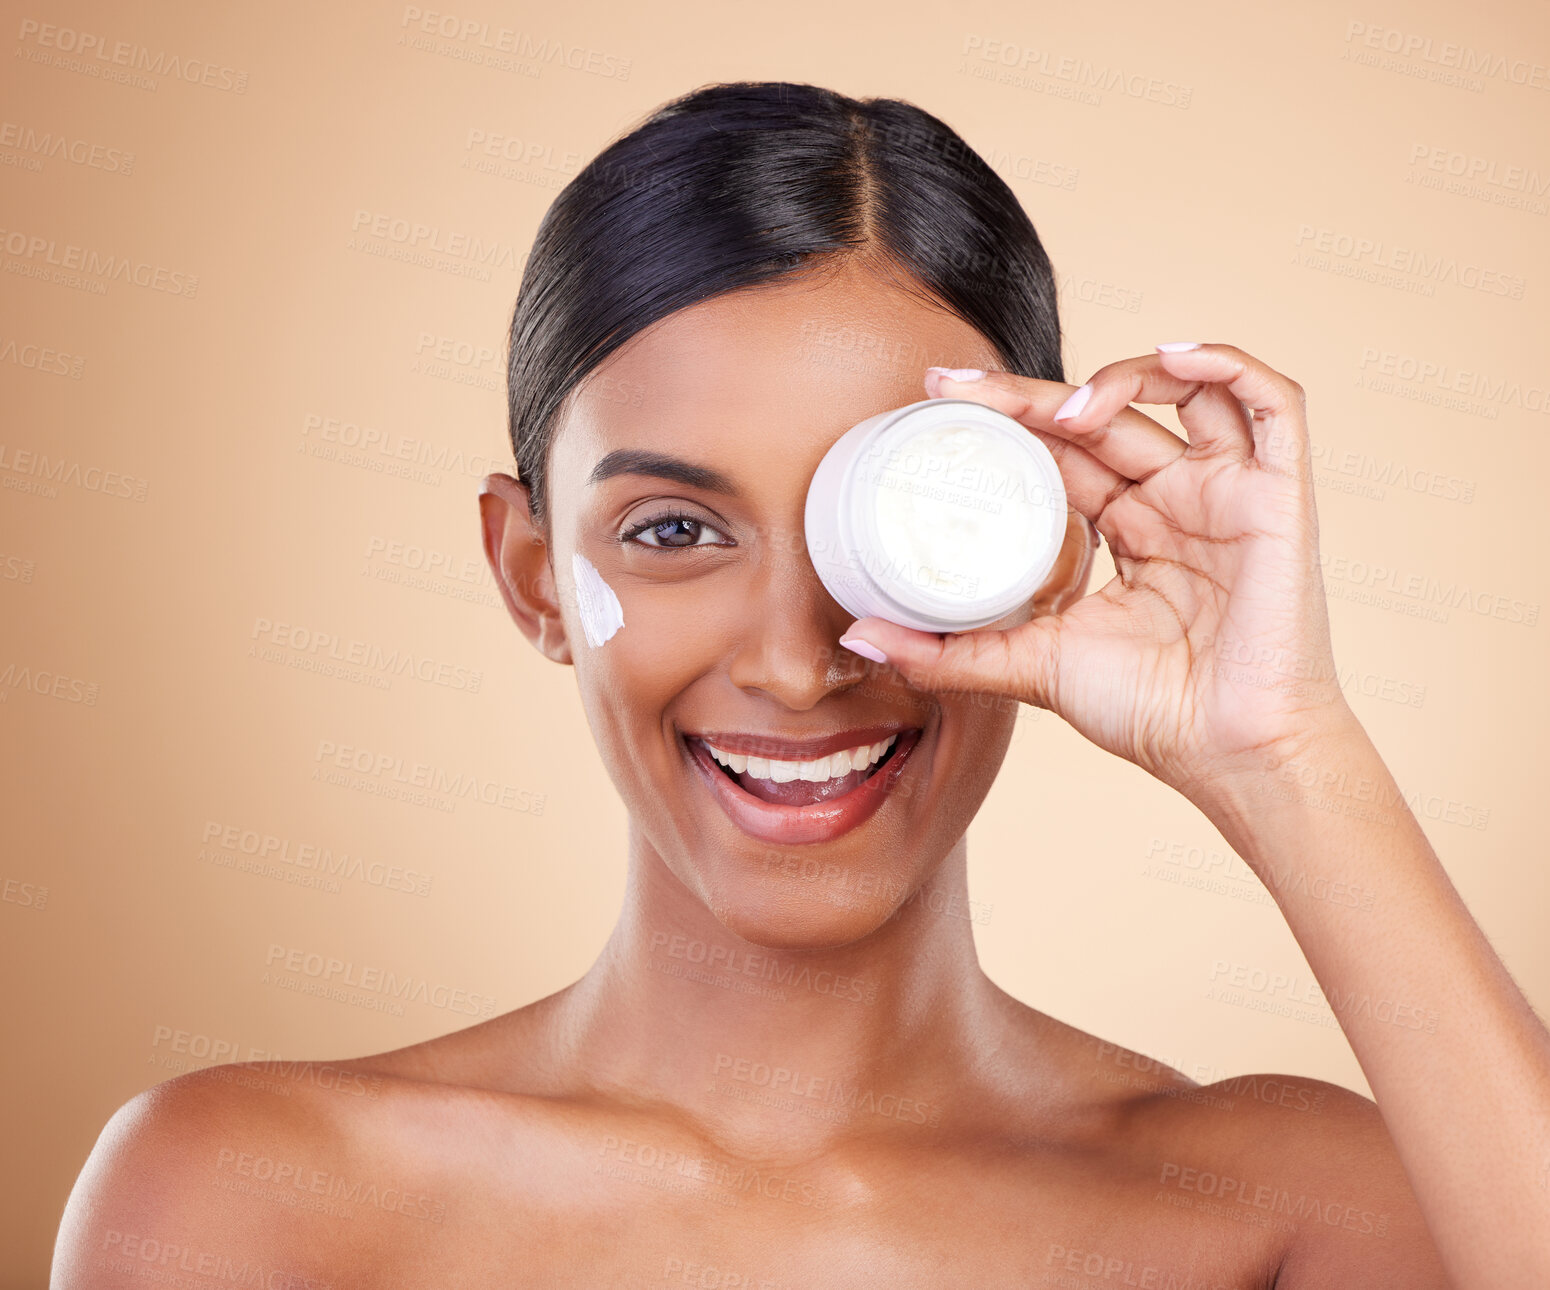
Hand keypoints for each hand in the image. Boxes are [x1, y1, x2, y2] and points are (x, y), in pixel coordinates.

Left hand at [838, 343, 1359, 798]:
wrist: (1229, 757)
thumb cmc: (1151, 713)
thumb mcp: (1030, 666)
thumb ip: (949, 651)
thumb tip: (858, 638)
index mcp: (1128, 530)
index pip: (1063, 452)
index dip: (1007, 420)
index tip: (937, 400)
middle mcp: (1176, 500)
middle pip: (1105, 416)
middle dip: (1030, 397)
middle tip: (958, 389)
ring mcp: (1229, 492)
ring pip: (1182, 391)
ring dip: (1118, 379)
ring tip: (1061, 410)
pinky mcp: (1281, 494)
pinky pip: (1271, 402)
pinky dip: (1225, 363)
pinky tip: (1170, 356)